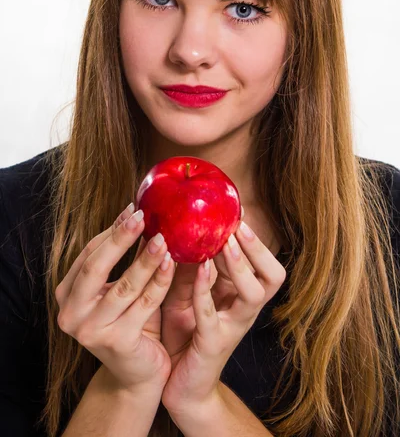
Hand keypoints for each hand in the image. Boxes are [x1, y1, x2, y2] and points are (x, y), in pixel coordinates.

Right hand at [55, 204, 175, 392]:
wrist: (138, 375)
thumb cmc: (131, 323)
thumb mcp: (121, 289)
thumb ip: (123, 260)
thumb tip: (139, 215)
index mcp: (67, 295)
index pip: (88, 254)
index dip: (112, 230)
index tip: (134, 209)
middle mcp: (71, 313)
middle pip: (97, 266)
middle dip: (121, 238)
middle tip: (143, 216)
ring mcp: (92, 330)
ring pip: (124, 285)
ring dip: (145, 258)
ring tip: (163, 237)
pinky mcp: (118, 342)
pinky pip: (144, 304)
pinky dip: (160, 281)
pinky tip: (172, 263)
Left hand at [160, 213, 286, 413]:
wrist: (179, 386)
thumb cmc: (184, 333)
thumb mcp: (186, 291)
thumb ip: (190, 264)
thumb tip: (182, 225)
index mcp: (242, 294)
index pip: (264, 263)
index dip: (255, 239)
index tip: (239, 211)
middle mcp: (245, 310)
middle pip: (272, 276)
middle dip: (257, 248)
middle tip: (238, 226)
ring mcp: (232, 327)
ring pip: (253, 294)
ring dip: (239, 266)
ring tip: (224, 244)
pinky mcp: (212, 344)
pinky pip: (212, 315)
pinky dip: (206, 290)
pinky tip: (200, 270)